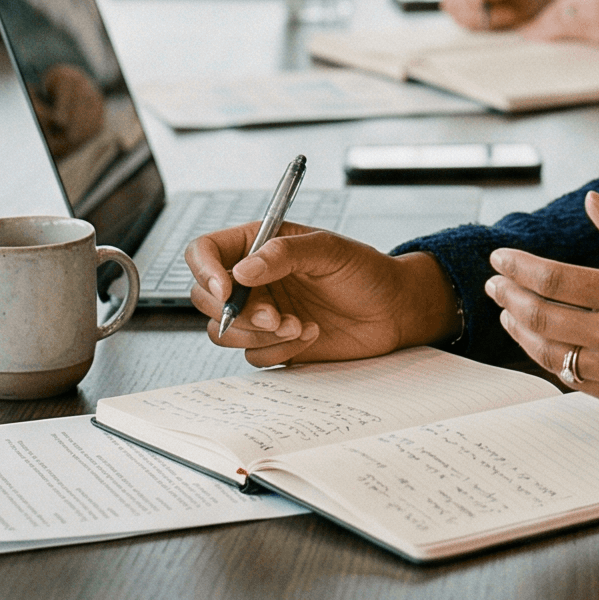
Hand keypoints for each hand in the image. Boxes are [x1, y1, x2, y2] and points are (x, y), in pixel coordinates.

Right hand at [185, 217, 459, 366]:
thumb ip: (285, 254)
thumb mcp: (329, 251)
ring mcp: (261, 312)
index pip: (206, 251)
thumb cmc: (366, 271)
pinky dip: (279, 350)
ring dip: (259, 334)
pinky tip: (311, 334)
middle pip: (205, 297)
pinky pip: (252, 355)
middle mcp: (254, 279)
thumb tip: (242, 270)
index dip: (205, 270)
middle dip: (236, 312)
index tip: (226, 290)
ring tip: (299, 325)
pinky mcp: (273, 343)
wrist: (393, 311)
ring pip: (223, 332)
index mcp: (260, 244)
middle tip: (272, 316)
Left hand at [485, 192, 598, 426]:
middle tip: (493, 284)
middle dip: (510, 298)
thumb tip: (593, 200)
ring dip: (522, 331)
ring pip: (551, 353)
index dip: (520, 268)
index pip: (555, 280)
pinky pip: (574, 381)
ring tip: (507, 315)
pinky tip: (542, 346)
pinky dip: (550, 361)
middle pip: (543, 316)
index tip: (500, 258)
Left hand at [522, 0, 598, 57]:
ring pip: (558, 14)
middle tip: (529, 28)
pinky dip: (544, 31)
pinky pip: (563, 27)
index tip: (543, 18)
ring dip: (539, 25)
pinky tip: (533, 37)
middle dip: (544, 16)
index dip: (555, 8)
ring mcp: (596, 7)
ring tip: (526, 34)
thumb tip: (597, 26)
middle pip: (561, 3)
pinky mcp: (598, 24)